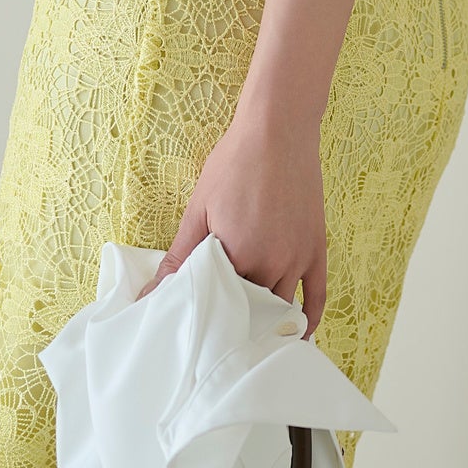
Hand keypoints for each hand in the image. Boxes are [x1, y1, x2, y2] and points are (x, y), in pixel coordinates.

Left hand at [139, 109, 327, 333]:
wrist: (277, 130)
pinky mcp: (316, 249)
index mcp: (239, 257)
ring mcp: (298, 258)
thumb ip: (179, 257)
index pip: (219, 307)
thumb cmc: (235, 164)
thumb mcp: (199, 209)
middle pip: (251, 313)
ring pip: (281, 309)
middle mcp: (273, 264)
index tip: (194, 325)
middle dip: (234, 324)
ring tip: (247, 337)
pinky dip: (306, 319)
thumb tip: (151, 293)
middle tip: (217, 334)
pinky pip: (316, 296)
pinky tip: (294, 332)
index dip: (206, 317)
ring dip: (265, 324)